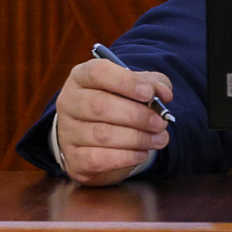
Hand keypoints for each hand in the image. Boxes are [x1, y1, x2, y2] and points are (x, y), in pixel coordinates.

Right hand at [54, 58, 171, 185]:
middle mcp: (68, 101)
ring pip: (101, 134)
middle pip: (100, 105)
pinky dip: (125, 157)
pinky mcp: (72, 159)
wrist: (94, 141)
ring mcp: (67, 131)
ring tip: (159, 139)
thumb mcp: (135, 87)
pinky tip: (142, 154)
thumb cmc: (118, 106)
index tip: (149, 93)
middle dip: (136, 115)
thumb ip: (152, 84)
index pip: (98, 72)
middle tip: (160, 123)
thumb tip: (164, 94)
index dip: (126, 82)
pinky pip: (98, 159)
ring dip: (136, 138)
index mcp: (81, 76)